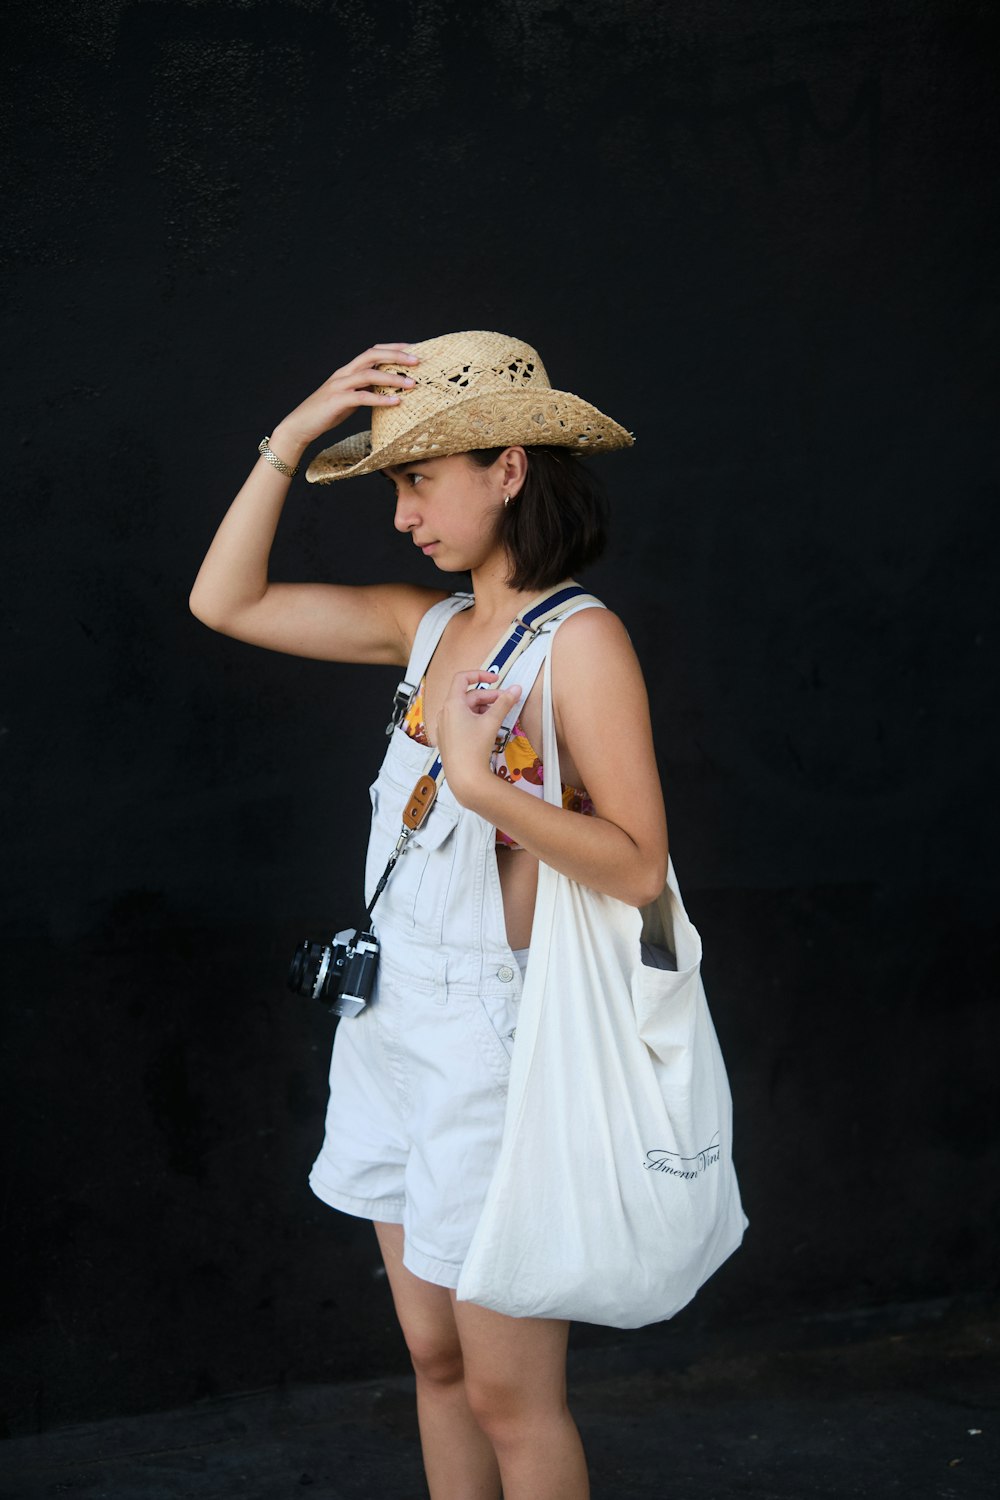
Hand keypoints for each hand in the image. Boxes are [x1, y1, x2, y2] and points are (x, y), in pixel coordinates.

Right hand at [274, 342, 419, 449]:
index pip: (372, 352)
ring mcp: (339, 386)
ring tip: (412, 384)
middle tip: (418, 361)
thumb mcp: (349, 399)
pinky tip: (396, 402)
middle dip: (396, 355)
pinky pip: (362, 397)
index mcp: (347, 371)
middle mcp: (344, 373)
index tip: (414, 349)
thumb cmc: (326, 414)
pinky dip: (381, 399)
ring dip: (393, 378)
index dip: (393, 348)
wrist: (299, 426)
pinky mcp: (337, 401)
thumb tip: (387, 392)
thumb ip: (365, 391)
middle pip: (372, 355)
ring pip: (369, 374)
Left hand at [435, 670, 522, 806]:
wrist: (465, 777)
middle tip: (507, 701)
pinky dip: (476, 719)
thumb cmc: (473, 749)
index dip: (480, 674)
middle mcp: (445, 713)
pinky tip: (488, 728)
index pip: (463, 678)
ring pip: (466, 710)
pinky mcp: (448, 738)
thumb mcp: (492, 721)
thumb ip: (504, 703)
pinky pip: (462, 722)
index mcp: (452, 704)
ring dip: (484, 708)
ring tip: (499, 716)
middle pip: (469, 696)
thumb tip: (516, 689)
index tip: (496, 679)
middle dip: (489, 696)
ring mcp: (445, 726)